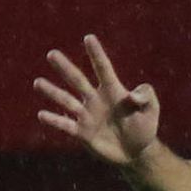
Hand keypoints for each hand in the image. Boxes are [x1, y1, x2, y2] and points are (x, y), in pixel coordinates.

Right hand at [35, 34, 160, 166]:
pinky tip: (42, 115)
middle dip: (65, 68)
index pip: (103, 68)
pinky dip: (54, 120)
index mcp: (112, 90)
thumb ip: (147, 97)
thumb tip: (133, 94)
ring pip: (66, 101)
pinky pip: (66, 125)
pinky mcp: (82, 133)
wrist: (136, 152)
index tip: (89, 38)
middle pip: (78, 80)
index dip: (97, 54)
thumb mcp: (151, 111)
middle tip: (52, 54)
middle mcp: (95, 99)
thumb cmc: (144, 127)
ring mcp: (87, 115)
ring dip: (53, 92)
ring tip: (38, 83)